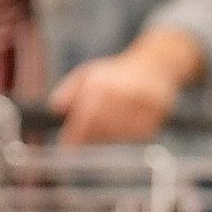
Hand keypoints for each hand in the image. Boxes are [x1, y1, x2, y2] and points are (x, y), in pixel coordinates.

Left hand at [48, 26, 206, 144]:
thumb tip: (55, 108)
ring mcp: (142, 105)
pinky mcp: (156, 116)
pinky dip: (125, 139)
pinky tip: (121, 132)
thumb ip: (69, 91)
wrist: (156, 65)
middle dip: (89, 139)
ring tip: (102, 136)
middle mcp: (123, 93)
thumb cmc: (116, 74)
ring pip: (118, 135)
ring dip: (106, 141)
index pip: (85, 116)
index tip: (67, 146)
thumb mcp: (87, 73)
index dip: (74, 134)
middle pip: (101, 129)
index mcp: (102, 83)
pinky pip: (136, 137)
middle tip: (83, 144)